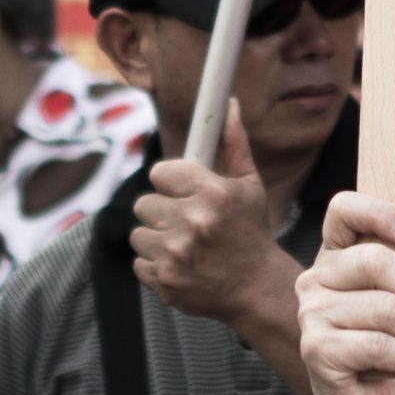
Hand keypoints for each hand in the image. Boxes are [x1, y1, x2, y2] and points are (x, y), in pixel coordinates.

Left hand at [133, 107, 286, 334]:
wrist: (257, 290)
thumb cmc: (252, 232)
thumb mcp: (249, 186)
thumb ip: (233, 144)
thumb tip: (228, 104)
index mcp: (212, 194)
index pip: (159, 173)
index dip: (170, 183)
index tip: (181, 192)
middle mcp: (192, 222)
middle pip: (144, 203)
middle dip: (162, 211)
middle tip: (185, 222)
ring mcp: (176, 254)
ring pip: (138, 234)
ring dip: (156, 238)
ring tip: (183, 245)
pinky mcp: (165, 281)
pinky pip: (139, 262)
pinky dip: (155, 264)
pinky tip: (181, 264)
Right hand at [294, 193, 394, 394]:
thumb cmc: (385, 349)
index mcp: (333, 259)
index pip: (343, 208)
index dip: (382, 213)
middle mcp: (314, 279)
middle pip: (377, 260)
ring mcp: (311, 313)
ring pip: (388, 309)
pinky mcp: (316, 348)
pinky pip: (381, 345)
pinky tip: (394, 369)